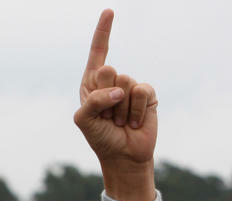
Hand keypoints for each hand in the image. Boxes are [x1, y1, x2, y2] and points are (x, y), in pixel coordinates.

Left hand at [74, 9, 156, 200]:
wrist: (123, 156)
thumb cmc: (100, 137)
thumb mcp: (84, 120)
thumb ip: (93, 101)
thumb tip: (119, 90)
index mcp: (92, 84)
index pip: (98, 54)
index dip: (103, 33)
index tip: (109, 11)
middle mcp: (111, 82)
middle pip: (108, 70)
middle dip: (105, 95)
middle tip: (107, 115)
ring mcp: (130, 87)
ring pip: (125, 83)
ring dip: (120, 109)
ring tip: (120, 121)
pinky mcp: (147, 95)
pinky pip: (141, 91)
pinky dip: (135, 110)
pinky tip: (134, 122)